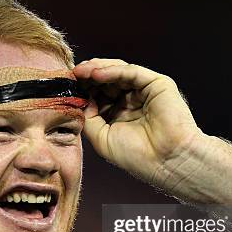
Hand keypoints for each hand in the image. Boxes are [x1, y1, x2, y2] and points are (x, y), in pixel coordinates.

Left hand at [74, 58, 203, 186]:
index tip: (65, 87)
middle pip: (105, 80)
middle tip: (70, 76)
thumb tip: (78, 100)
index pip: (98, 94)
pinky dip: (112, 71)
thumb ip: (88, 118)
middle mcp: (132, 100)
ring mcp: (144, 91)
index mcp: (119, 113)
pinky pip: (130, 72)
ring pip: (116, 72)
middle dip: (86, 77)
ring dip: (96, 69)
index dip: (82, 89)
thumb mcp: (101, 138)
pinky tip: (96, 74)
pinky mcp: (157, 84)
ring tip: (79, 72)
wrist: (166, 162)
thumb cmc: (137, 156)